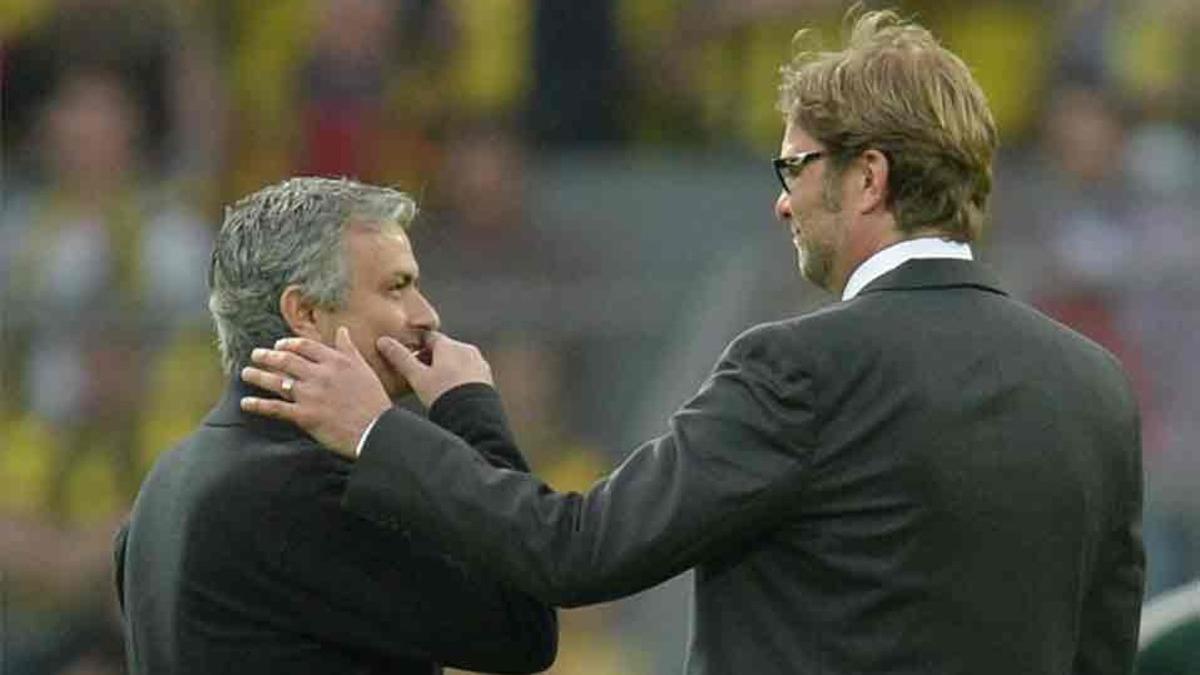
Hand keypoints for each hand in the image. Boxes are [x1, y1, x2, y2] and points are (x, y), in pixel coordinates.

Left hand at [240, 326, 389, 457]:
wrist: (376, 429)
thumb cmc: (373, 400)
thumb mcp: (364, 368)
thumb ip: (349, 348)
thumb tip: (342, 330)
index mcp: (335, 362)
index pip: (305, 346)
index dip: (288, 344)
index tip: (279, 345)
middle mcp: (320, 375)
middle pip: (286, 360)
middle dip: (267, 356)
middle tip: (255, 354)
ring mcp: (311, 395)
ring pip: (277, 381)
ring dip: (258, 376)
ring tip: (245, 373)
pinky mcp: (305, 416)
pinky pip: (276, 408)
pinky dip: (258, 405)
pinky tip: (246, 403)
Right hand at [379, 331, 493, 408]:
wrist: (474, 418)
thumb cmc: (443, 395)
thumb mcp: (417, 377)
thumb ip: (400, 358)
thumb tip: (383, 341)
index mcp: (449, 345)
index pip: (428, 337)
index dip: (415, 345)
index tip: (407, 355)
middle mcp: (467, 350)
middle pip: (444, 349)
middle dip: (430, 358)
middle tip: (417, 374)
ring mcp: (479, 364)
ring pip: (457, 361)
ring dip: (445, 368)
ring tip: (433, 386)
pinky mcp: (487, 378)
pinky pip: (468, 373)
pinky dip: (458, 378)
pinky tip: (450, 392)